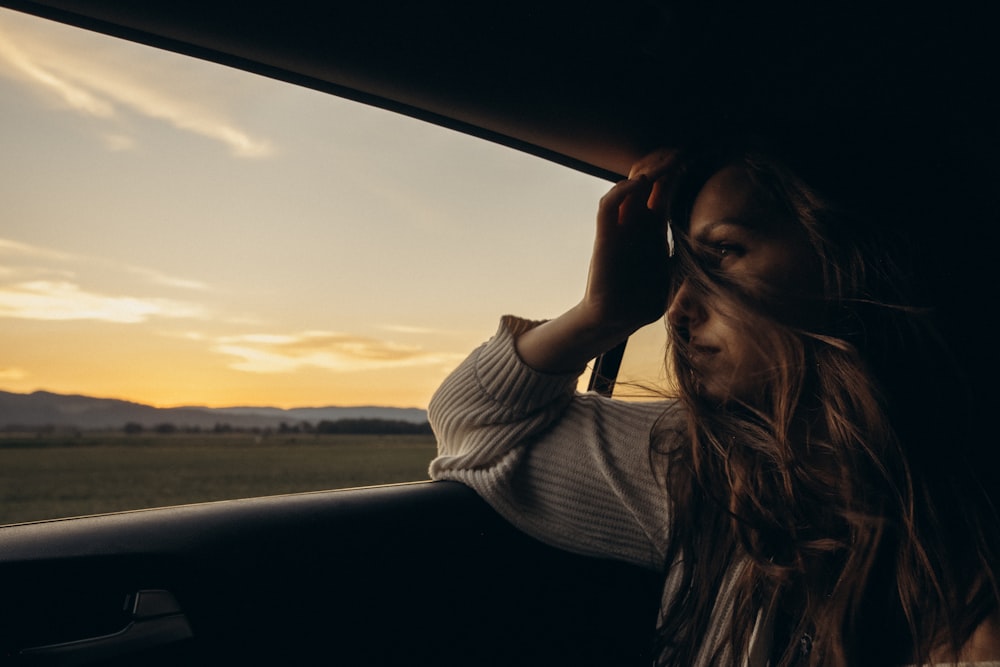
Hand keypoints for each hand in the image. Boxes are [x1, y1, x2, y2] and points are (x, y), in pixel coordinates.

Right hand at [582, 148, 681, 333]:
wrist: (616, 320)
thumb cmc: (643, 300)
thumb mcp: (676, 276)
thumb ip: (689, 260)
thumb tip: (722, 254)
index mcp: (653, 228)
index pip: (663, 189)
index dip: (675, 171)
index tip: (694, 157)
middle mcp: (635, 223)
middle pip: (646, 180)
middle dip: (662, 163)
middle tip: (681, 152)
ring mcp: (619, 228)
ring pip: (627, 186)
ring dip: (645, 170)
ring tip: (665, 161)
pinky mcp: (605, 239)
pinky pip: (608, 207)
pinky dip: (621, 191)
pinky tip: (638, 184)